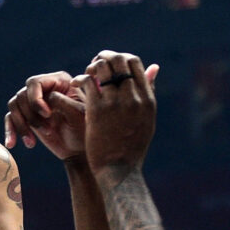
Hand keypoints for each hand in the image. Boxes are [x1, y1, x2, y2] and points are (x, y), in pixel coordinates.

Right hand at [5, 71, 88, 159]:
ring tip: (32, 142)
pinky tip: (11, 144)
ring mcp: (33, 102)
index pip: (35, 83)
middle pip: (22, 95)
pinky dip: (10, 131)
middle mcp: (44, 88)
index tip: (48, 115)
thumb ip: (63, 102)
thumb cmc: (84, 129)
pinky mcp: (26, 116)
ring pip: (14, 106)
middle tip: (47, 131)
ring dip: (21, 125)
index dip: (36, 99)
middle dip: (31, 116)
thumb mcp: (78, 115)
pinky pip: (10, 119)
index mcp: (59, 81)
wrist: (80, 148)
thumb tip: (47, 97)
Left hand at [81, 52, 159, 173]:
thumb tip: (155, 67)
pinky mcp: (97, 110)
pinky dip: (79, 79)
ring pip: (102, 68)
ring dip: (91, 68)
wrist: (119, 172)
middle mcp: (134, 97)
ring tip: (85, 75)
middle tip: (94, 65)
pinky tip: (75, 85)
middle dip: (104, 57)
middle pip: (119, 60)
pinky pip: (86, 82)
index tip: (110, 64)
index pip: (135, 63)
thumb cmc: (131, 148)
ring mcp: (116, 103)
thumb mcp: (147, 118)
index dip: (120, 58)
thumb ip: (149, 91)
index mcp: (147, 99)